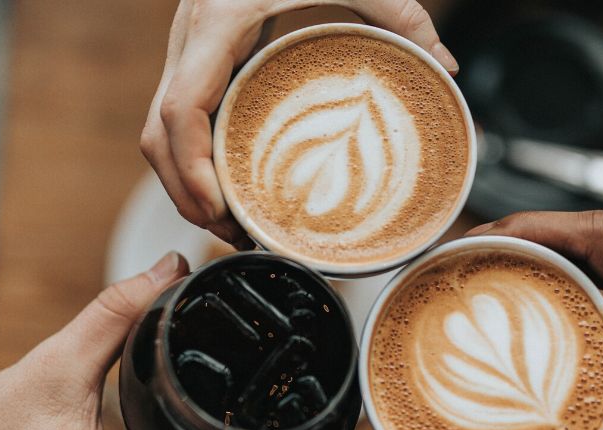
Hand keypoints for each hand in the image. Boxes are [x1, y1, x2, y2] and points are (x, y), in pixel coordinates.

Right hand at [141, 0, 458, 245]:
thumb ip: (401, 14)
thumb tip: (446, 66)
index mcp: (218, 21)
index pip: (180, 110)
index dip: (191, 169)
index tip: (219, 210)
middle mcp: (190, 39)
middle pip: (157, 136)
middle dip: (186, 194)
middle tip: (232, 235)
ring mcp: (186, 50)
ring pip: (156, 133)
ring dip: (183, 184)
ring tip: (230, 224)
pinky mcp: (196, 58)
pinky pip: (175, 119)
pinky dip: (190, 159)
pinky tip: (225, 184)